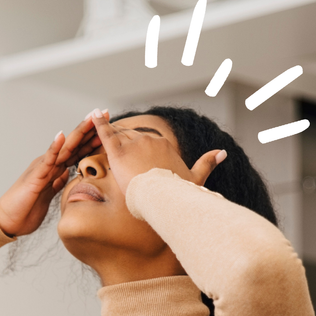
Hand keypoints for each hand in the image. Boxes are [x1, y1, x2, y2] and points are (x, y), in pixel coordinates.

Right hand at [0, 110, 104, 236]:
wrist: (8, 220)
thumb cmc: (26, 209)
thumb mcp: (48, 195)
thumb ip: (57, 183)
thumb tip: (67, 175)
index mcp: (55, 169)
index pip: (78, 150)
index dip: (93, 138)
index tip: (109, 127)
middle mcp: (50, 164)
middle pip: (74, 143)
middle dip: (90, 128)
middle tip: (105, 112)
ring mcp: (42, 168)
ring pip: (64, 147)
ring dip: (78, 132)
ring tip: (90, 118)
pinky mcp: (35, 176)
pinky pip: (47, 160)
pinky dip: (54, 147)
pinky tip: (62, 136)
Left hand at [89, 110, 225, 193]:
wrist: (165, 199)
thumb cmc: (179, 193)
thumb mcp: (195, 178)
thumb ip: (207, 163)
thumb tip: (223, 152)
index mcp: (164, 145)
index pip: (147, 143)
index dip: (139, 151)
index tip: (135, 161)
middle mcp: (149, 140)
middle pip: (132, 140)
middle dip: (124, 148)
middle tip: (114, 157)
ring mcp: (133, 145)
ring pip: (119, 138)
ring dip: (109, 139)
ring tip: (102, 142)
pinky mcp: (118, 153)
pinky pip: (106, 135)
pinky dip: (98, 124)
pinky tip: (92, 115)